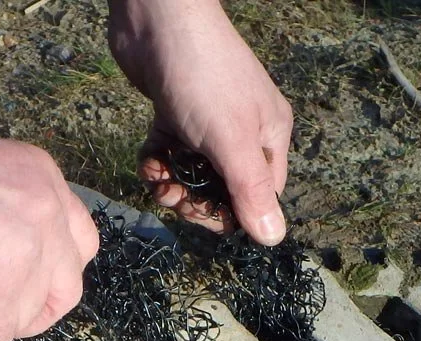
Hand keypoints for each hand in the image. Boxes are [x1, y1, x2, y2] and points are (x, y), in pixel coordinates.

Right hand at [0, 122, 99, 340]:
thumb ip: (8, 206)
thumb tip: (4, 250)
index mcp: (43, 180)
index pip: (81, 242)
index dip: (54, 269)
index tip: (28, 279)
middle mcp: (45, 219)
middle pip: (66, 290)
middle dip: (33, 308)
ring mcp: (23, 261)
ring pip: (27, 318)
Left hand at [109, 0, 292, 244]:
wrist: (158, 21)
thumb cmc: (202, 79)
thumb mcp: (230, 142)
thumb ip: (249, 192)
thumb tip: (273, 239)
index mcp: (269, 139)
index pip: (260, 198)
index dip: (230, 215)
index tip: (201, 212)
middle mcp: (242, 133)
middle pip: (223, 192)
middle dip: (195, 201)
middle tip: (173, 195)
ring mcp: (207, 124)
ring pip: (192, 176)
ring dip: (171, 185)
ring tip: (157, 176)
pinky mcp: (175, 115)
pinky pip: (169, 155)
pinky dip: (156, 162)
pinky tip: (147, 156)